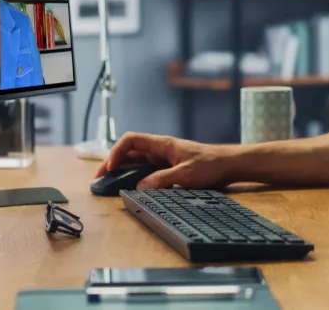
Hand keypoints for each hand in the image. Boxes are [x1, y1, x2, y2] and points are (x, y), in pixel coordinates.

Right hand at [95, 132, 239, 189]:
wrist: (229, 165)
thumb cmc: (211, 165)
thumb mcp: (186, 174)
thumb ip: (162, 180)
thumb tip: (139, 187)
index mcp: (162, 144)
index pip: (131, 140)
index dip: (116, 152)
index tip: (109, 168)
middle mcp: (160, 149)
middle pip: (129, 151)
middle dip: (112, 163)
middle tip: (99, 178)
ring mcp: (163, 158)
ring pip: (136, 161)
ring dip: (121, 171)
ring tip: (108, 184)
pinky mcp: (168, 168)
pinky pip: (146, 170)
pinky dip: (134, 176)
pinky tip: (129, 186)